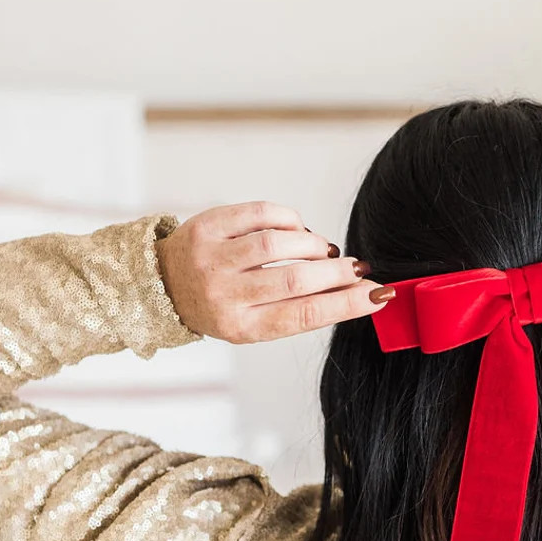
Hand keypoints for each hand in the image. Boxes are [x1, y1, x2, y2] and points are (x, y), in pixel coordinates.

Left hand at [156, 201, 391, 342]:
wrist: (162, 285)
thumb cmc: (222, 305)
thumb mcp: (254, 322)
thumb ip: (296, 309)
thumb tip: (356, 291)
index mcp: (240, 326)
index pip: (302, 316)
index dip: (346, 305)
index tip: (378, 295)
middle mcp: (223, 294)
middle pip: (295, 280)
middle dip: (337, 273)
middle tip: (359, 269)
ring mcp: (212, 258)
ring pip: (278, 243)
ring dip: (313, 245)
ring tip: (324, 251)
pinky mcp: (207, 226)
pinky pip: (261, 214)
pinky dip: (290, 221)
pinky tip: (297, 231)